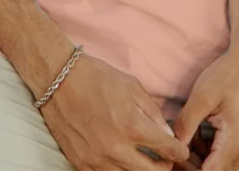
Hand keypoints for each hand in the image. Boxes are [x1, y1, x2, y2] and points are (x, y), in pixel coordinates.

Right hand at [40, 52, 191, 169]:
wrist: (58, 78)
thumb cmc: (95, 77)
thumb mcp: (131, 86)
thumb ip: (153, 112)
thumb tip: (166, 134)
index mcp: (132, 125)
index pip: (168, 150)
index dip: (179, 151)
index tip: (181, 150)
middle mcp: (116, 147)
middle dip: (164, 166)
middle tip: (165, 159)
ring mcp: (97, 159)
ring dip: (141, 170)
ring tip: (144, 160)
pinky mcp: (80, 163)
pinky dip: (118, 170)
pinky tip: (121, 159)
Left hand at [169, 51, 238, 169]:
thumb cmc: (228, 77)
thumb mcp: (202, 97)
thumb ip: (186, 124)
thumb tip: (173, 146)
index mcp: (234, 144)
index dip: (186, 167)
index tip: (171, 157)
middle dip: (189, 162)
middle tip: (172, 143)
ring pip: (215, 166)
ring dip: (197, 156)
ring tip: (185, 132)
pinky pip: (221, 157)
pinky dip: (206, 149)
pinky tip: (196, 131)